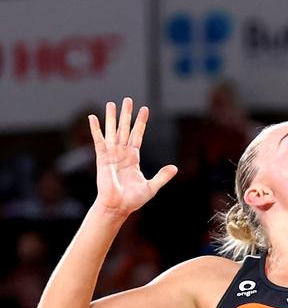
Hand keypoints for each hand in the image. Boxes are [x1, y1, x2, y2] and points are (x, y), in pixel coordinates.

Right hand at [89, 99, 177, 216]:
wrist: (118, 207)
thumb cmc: (132, 200)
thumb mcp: (151, 187)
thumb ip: (162, 176)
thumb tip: (175, 168)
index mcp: (133, 158)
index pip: (137, 135)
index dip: (141, 123)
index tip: (144, 109)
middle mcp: (122, 153)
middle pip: (125, 129)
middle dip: (126, 114)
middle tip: (127, 100)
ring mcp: (112, 154)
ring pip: (112, 131)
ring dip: (111, 117)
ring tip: (111, 103)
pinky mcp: (102, 158)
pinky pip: (99, 141)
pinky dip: (95, 129)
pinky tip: (92, 118)